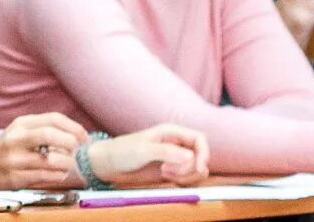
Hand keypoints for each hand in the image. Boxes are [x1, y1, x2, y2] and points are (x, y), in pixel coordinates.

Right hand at [0, 112, 86, 191]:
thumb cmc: (5, 150)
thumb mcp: (19, 132)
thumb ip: (43, 130)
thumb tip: (77, 135)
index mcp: (20, 124)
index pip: (53, 118)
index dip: (74, 128)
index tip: (84, 138)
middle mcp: (16, 138)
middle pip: (51, 134)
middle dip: (71, 143)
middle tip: (76, 150)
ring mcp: (15, 159)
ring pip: (53, 160)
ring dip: (67, 163)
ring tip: (67, 164)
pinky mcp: (17, 178)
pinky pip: (48, 177)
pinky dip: (59, 176)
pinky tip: (57, 174)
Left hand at [90, 125, 209, 187]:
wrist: (109, 164)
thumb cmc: (122, 152)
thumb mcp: (142, 150)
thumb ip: (165, 152)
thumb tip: (190, 156)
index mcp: (171, 132)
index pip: (199, 139)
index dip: (204, 153)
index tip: (198, 167)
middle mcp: (176, 144)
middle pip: (200, 157)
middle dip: (189, 168)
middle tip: (166, 170)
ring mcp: (175, 158)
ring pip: (197, 169)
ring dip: (186, 176)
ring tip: (164, 173)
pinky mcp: (173, 171)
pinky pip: (189, 178)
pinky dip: (183, 181)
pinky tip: (166, 178)